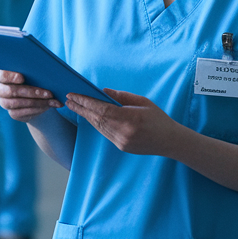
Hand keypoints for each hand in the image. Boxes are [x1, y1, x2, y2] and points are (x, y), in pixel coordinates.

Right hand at [0, 69, 62, 121]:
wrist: (37, 97)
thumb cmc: (34, 79)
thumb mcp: (33, 73)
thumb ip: (33, 69)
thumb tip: (45, 68)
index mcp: (3, 76)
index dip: (8, 77)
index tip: (22, 78)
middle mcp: (1, 90)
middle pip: (10, 91)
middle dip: (30, 91)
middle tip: (48, 92)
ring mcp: (5, 103)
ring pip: (17, 103)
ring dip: (37, 101)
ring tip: (51, 99)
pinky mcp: (13, 113)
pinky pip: (23, 112)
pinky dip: (37, 108)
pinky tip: (48, 105)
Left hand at [66, 88, 183, 155]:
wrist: (170, 141)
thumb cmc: (158, 118)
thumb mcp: (142, 102)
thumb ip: (121, 97)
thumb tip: (102, 92)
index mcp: (130, 119)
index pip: (102, 109)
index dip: (86, 102)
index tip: (74, 95)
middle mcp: (124, 132)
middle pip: (97, 119)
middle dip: (81, 108)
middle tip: (68, 99)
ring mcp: (121, 142)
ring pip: (99, 127)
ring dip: (85, 116)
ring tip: (74, 106)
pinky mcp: (121, 147)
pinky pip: (105, 133)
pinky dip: (95, 123)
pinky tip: (89, 116)